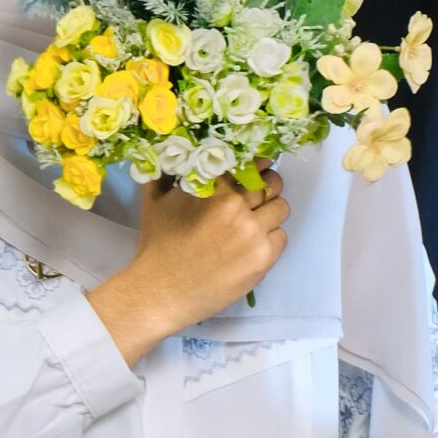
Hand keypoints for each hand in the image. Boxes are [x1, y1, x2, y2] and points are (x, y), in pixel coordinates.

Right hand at [86, 170, 289, 364]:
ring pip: (281, 207)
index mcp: (212, 185)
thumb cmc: (156, 244)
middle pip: (271, 182)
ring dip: (271, 212)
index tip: (255, 170)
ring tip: (255, 223)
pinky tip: (252, 245)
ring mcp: (251, 231)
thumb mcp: (155, 198)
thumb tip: (183, 147)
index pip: (250, 162)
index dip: (256, 164)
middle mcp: (235, 204)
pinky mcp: (262, 257)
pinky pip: (282, 236)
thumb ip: (170, 170)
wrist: (160, 291)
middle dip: (267, 186)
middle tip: (257, 197)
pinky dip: (271, 238)